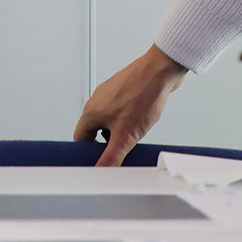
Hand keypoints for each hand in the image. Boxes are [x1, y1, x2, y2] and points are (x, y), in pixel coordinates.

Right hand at [74, 45, 188, 166]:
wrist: (161, 71)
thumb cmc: (142, 94)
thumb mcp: (126, 135)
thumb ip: (112, 157)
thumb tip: (101, 171)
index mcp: (91, 111)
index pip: (80, 138)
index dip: (89, 152)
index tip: (99, 159)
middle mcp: (97, 100)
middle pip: (94, 129)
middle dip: (108, 142)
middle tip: (120, 147)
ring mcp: (110, 93)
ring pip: (108, 119)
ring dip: (119, 130)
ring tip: (133, 133)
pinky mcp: (123, 89)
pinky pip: (120, 109)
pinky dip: (128, 118)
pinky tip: (141, 120)